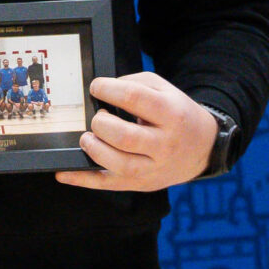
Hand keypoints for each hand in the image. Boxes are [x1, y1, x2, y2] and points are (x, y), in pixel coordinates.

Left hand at [57, 72, 219, 191]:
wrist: (204, 148)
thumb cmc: (177, 114)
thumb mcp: (165, 90)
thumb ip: (136, 84)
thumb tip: (103, 90)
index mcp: (171, 114)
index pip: (135, 98)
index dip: (108, 89)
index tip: (96, 87)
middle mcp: (164, 144)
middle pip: (124, 136)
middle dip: (100, 124)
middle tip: (98, 118)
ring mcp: (154, 168)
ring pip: (118, 163)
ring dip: (94, 148)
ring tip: (89, 137)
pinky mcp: (142, 183)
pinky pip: (108, 184)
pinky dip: (83, 179)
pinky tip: (64, 173)